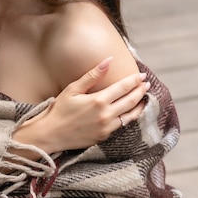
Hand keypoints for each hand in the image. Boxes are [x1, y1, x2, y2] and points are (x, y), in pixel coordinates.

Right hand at [13, 57, 149, 153]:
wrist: (51, 134)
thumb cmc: (60, 109)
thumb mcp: (73, 89)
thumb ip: (92, 75)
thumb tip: (108, 60)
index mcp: (98, 100)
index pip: (123, 87)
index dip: (134, 80)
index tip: (142, 75)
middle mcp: (106, 115)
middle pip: (131, 101)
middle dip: (140, 91)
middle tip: (146, 84)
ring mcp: (106, 128)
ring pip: (130, 115)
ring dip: (139, 105)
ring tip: (144, 98)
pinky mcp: (104, 137)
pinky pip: (122, 126)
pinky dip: (130, 117)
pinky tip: (131, 112)